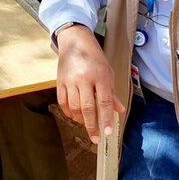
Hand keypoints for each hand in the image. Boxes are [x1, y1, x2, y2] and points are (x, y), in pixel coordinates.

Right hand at [56, 25, 124, 143]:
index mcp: (100, 76)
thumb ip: (112, 93)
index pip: (104, 102)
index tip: (107, 133)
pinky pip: (63, 102)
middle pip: (87, 108)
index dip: (106, 119)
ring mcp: (70, 81)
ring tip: (87, 125)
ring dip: (81, 120)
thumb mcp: (108, 72)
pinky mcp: (60, 82)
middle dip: (92, 125)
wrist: (75, 42)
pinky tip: (75, 116)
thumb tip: (119, 110)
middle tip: (95, 138)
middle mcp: (84, 79)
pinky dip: (69, 112)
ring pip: (74, 107)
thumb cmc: (94, 57)